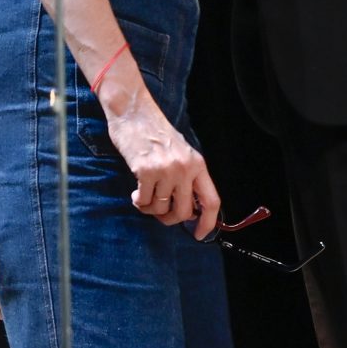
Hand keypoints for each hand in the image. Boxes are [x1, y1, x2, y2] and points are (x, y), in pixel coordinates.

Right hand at [104, 99, 221, 239]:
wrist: (134, 113)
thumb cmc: (156, 134)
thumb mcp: (181, 153)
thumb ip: (187, 179)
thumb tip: (189, 210)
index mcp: (198, 165)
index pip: (211, 201)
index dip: (208, 223)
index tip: (200, 234)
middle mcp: (185, 168)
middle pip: (183, 212)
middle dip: (169, 219)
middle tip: (160, 213)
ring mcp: (165, 170)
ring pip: (161, 209)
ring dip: (150, 209)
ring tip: (144, 196)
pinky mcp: (145, 171)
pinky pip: (143, 202)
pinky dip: (138, 201)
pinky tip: (135, 192)